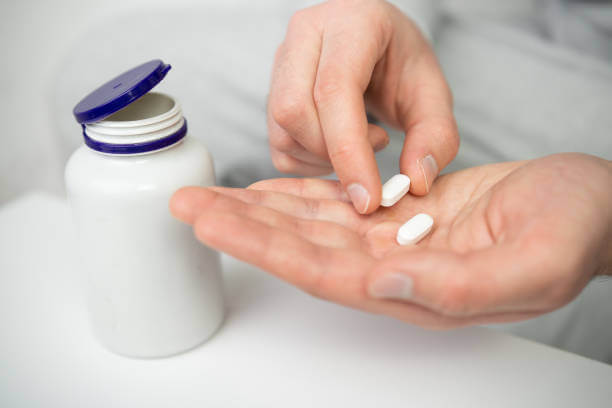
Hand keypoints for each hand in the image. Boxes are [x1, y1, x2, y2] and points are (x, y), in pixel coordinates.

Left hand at [170, 154, 611, 327]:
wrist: (593, 208)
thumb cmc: (573, 232)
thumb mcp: (531, 264)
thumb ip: (454, 288)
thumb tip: (379, 283)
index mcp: (415, 289)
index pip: (319, 270)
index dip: (260, 246)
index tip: (210, 222)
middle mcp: (394, 269)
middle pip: (300, 247)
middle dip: (241, 225)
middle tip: (187, 203)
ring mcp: (396, 240)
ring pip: (312, 223)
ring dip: (260, 208)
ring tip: (212, 193)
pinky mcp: (404, 211)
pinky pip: (339, 203)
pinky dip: (300, 194)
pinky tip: (269, 188)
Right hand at [268, 0, 457, 213]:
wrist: (377, 45)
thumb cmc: (402, 63)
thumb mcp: (433, 93)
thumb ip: (436, 136)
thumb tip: (415, 182)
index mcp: (351, 22)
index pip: (334, 89)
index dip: (349, 150)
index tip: (370, 198)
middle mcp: (306, 34)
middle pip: (294, 110)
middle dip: (333, 154)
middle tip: (376, 148)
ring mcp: (281, 60)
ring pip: (281, 129)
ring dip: (322, 157)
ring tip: (360, 141)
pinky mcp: (271, 90)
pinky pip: (278, 144)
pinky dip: (309, 161)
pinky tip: (337, 145)